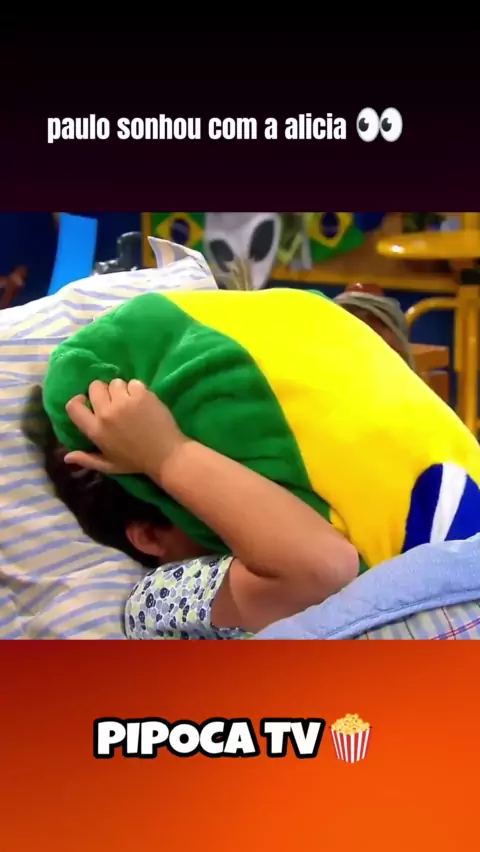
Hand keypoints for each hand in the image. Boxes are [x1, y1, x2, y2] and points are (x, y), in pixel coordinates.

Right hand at [64, 379, 187, 476]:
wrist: (166, 455)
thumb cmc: (136, 461)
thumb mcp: (109, 465)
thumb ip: (87, 459)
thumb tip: (67, 456)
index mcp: (95, 431)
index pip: (73, 406)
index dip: (79, 400)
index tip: (88, 402)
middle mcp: (106, 414)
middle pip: (94, 387)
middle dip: (103, 392)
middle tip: (114, 402)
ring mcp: (124, 402)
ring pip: (115, 382)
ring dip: (121, 390)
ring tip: (130, 402)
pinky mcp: (142, 395)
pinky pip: (133, 382)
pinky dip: (137, 390)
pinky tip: (143, 402)